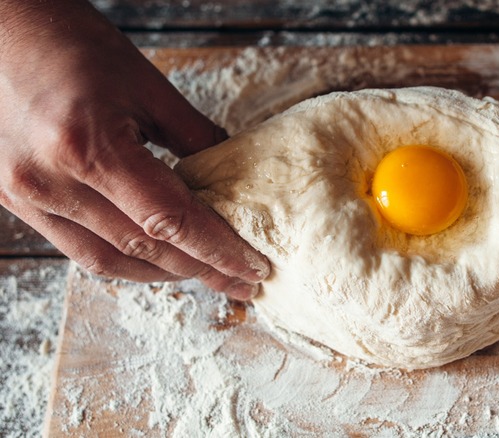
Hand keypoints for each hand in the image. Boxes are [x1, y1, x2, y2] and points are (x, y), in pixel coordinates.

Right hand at [0, 0, 269, 299]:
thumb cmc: (72, 43)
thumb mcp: (146, 84)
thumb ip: (194, 136)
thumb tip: (231, 178)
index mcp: (88, 148)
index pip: (169, 219)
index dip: (216, 250)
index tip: (251, 268)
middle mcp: (50, 182)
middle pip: (142, 248)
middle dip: (200, 270)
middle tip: (241, 281)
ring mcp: (26, 195)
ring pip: (107, 261)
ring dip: (162, 273)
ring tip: (204, 273)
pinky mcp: (13, 198)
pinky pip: (77, 248)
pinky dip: (123, 258)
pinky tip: (155, 257)